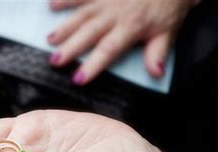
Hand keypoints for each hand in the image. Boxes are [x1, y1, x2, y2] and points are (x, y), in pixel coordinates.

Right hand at [47, 0, 194, 84]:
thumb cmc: (168, 7)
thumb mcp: (168, 31)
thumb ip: (157, 53)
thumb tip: (155, 73)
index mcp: (131, 28)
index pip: (108, 50)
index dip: (92, 65)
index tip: (78, 79)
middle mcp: (115, 14)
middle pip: (89, 33)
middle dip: (71, 48)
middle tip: (55, 61)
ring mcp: (106, 0)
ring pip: (82, 15)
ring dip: (65, 27)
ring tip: (49, 39)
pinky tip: (51, 5)